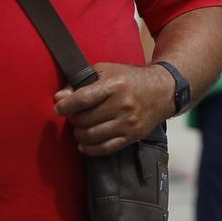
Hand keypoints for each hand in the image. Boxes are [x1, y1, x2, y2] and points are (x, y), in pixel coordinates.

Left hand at [53, 62, 173, 156]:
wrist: (163, 90)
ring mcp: (128, 122)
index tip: (59, 108)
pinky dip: (90, 149)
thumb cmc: (130, 78)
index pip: (83, 99)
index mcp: (115, 85)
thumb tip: (59, 97)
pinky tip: (84, 144)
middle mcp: (123, 104)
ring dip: (79, 134)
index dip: (65, 106)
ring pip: (92, 136)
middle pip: (85, 119)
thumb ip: (81, 82)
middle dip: (74, 119)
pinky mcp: (132, 135)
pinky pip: (105, 149)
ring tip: (80, 128)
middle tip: (74, 116)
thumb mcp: (107, 71)